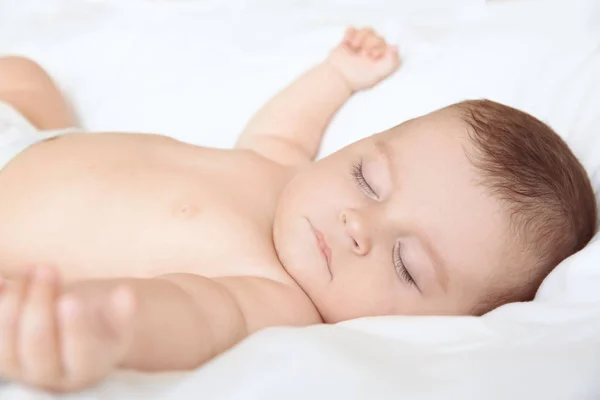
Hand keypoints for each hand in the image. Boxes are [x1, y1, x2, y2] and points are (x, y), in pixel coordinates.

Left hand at [0, 266, 135, 391]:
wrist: (70, 348)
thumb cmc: (98, 332)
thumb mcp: (116, 326)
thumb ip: (123, 312)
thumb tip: (125, 294)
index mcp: (85, 369)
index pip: (79, 352)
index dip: (73, 327)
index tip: (71, 298)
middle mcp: (49, 376)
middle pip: (37, 342)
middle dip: (40, 302)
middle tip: (49, 267)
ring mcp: (18, 369)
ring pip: (6, 338)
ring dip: (15, 298)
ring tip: (30, 268)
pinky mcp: (0, 356)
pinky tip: (4, 281)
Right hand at [326, 26, 399, 91]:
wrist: (337, 76)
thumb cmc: (356, 78)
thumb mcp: (378, 73)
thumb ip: (391, 62)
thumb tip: (396, 47)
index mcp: (380, 59)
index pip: (387, 45)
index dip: (380, 47)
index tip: (373, 56)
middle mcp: (372, 51)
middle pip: (377, 36)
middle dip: (370, 43)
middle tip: (363, 54)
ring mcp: (360, 46)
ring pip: (367, 30)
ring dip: (361, 37)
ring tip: (354, 47)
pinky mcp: (349, 42)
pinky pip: (353, 29)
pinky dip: (350, 33)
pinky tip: (347, 42)